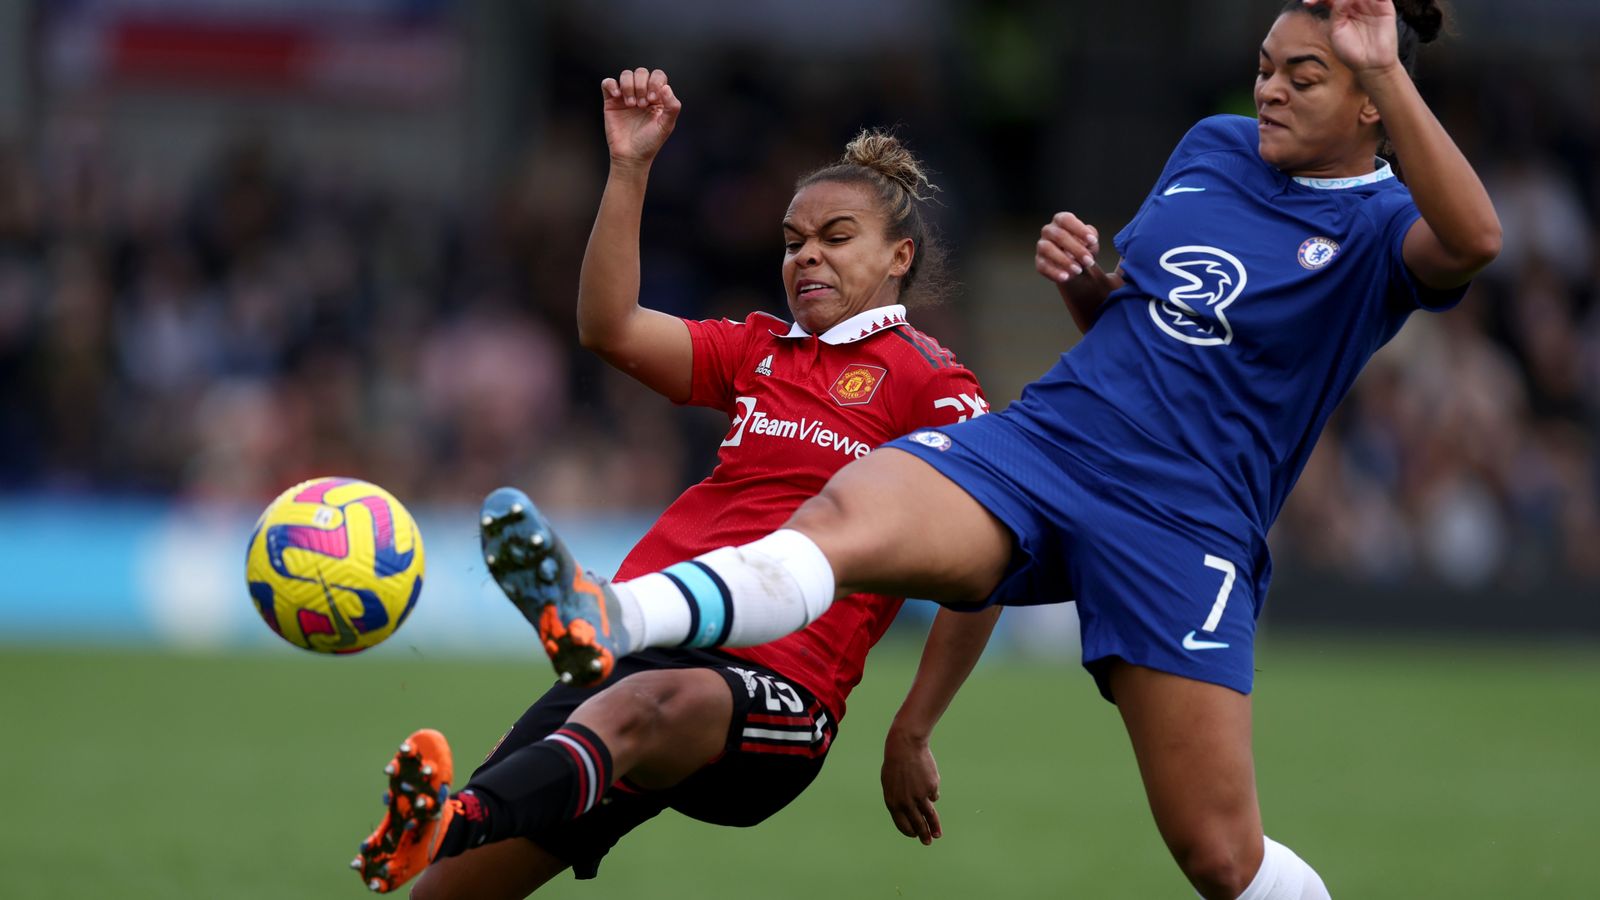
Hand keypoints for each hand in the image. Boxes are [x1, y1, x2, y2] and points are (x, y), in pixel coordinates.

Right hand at [600, 67, 681, 167]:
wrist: (631, 155)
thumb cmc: (650, 142)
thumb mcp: (666, 126)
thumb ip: (672, 106)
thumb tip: (666, 87)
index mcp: (658, 97)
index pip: (658, 76)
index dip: (655, 82)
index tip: (652, 99)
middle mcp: (642, 93)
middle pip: (641, 72)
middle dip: (641, 86)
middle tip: (642, 105)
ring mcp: (626, 96)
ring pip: (626, 75)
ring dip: (629, 86)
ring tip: (631, 104)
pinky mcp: (611, 101)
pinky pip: (608, 83)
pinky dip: (612, 85)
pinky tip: (617, 96)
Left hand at [882, 729, 941, 844]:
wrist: (905, 747)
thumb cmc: (895, 765)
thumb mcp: (892, 784)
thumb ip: (900, 800)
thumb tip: (911, 813)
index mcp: (893, 802)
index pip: (902, 824)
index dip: (909, 831)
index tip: (915, 835)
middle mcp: (906, 802)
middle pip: (917, 823)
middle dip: (923, 835)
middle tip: (927, 842)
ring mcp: (920, 796)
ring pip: (929, 816)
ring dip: (934, 827)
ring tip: (937, 835)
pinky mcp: (931, 788)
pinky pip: (933, 795)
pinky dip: (932, 792)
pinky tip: (927, 782)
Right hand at [1037, 211, 1100, 282]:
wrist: (1076, 265)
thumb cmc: (1083, 247)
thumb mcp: (1091, 242)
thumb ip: (1092, 238)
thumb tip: (1090, 240)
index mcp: (1061, 220)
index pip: (1066, 220)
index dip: (1079, 229)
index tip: (1092, 241)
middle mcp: (1048, 231)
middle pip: (1058, 235)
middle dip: (1076, 249)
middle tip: (1089, 261)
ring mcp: (1041, 246)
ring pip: (1048, 249)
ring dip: (1064, 260)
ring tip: (1078, 270)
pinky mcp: (1039, 262)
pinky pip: (1043, 266)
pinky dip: (1055, 272)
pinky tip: (1066, 277)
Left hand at [1305, 0, 1400, 77]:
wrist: (1370, 64)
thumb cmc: (1350, 51)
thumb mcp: (1335, 30)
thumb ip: (1337, 10)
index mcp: (1340, 9)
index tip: (1308, 3)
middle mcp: (1354, 3)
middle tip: (1330, 3)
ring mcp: (1369, 3)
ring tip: (1346, 3)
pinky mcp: (1384, 5)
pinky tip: (1358, 0)